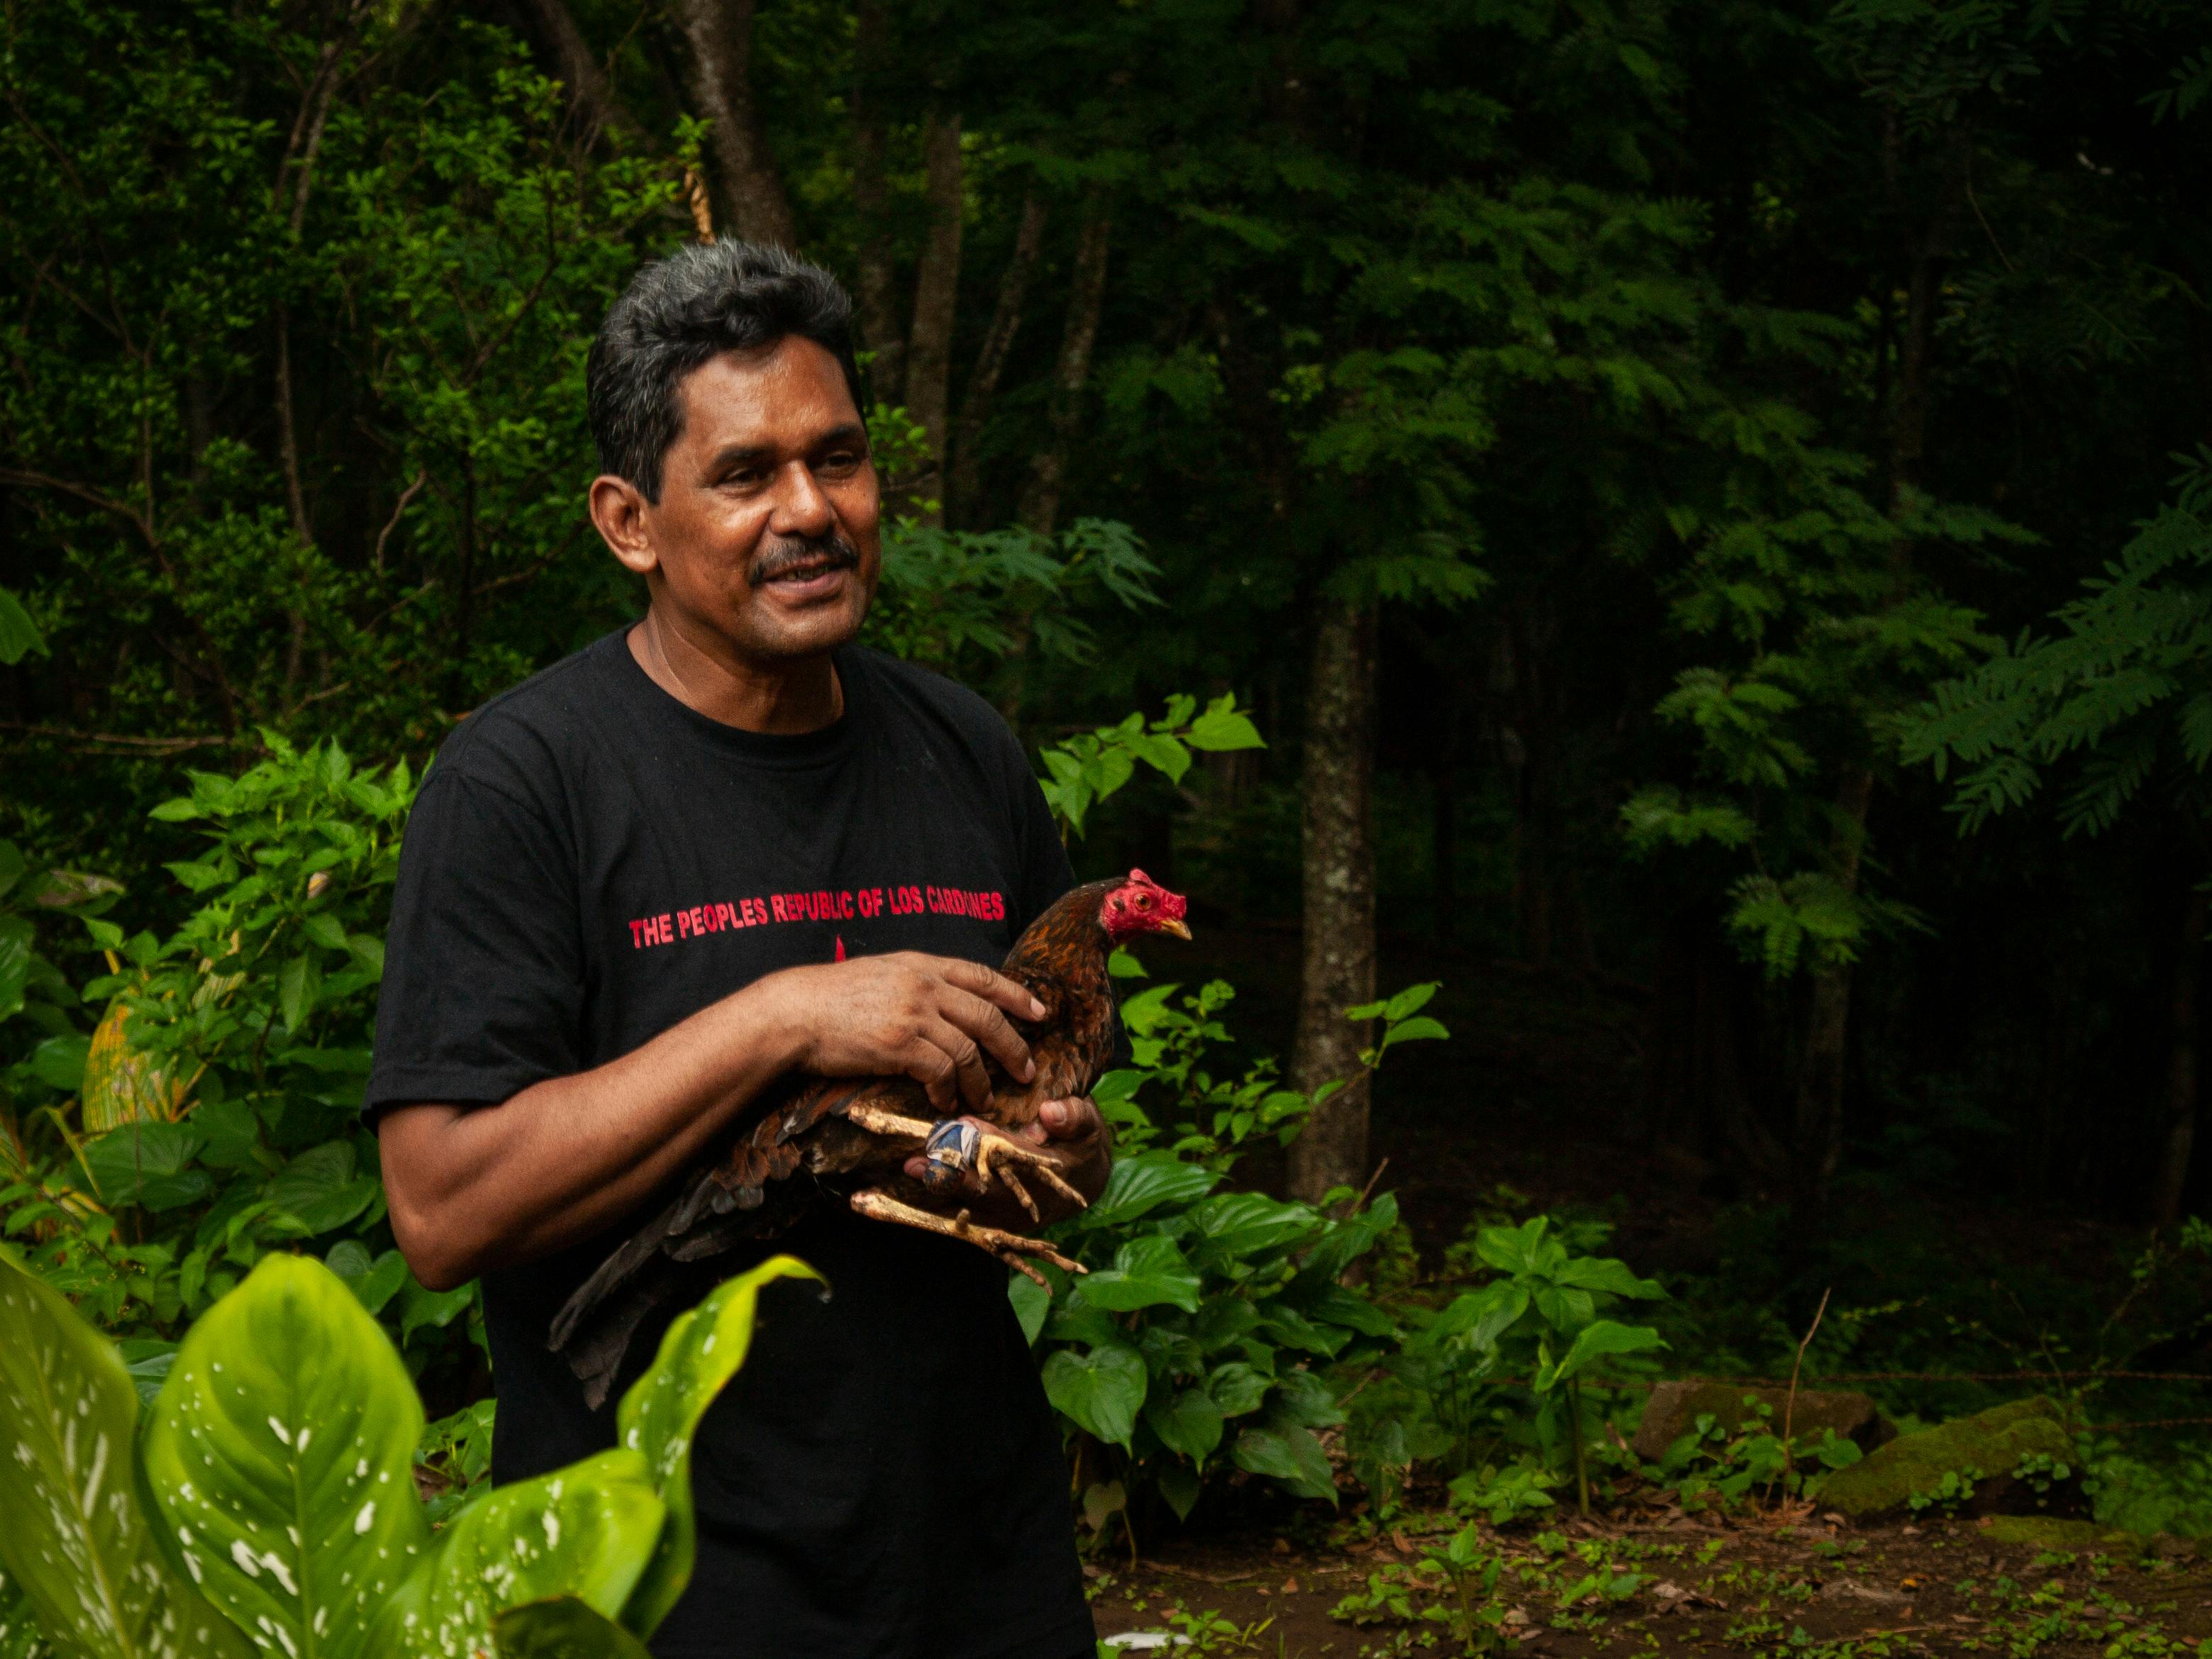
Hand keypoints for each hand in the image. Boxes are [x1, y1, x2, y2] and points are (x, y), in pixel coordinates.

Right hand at [748, 951, 1042, 1111]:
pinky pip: (941, 1072)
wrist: (794, 1012)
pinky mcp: (899, 1045)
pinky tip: (946, 1104)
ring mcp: (913, 1014)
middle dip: (1013, 1047)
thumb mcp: (881, 973)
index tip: (1039, 1013)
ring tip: (985, 1100)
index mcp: (922, 965)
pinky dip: (949, 1092)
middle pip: (987, 1016)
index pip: (983, 976)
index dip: (1016, 995)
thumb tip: (941, 1000)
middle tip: (1026, 1071)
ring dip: (981, 1081)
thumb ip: (915, 982)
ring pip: (968, 1050)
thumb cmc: (831, 997)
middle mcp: (924, 985)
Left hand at [902, 1097, 1112, 1229]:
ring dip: (933, 1189)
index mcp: (1043, 1179)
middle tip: (913, 1162)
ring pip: (962, 1203)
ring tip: (905, 1173)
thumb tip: (1051, 1112)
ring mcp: (1000, 1215)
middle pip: (978, 1189)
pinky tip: (898, 1195)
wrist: (1081, 1180)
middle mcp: (1019, 1203)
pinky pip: (954, 1211)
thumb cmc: (1080, 1144)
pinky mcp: (985, 1217)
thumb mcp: (1087, 1127)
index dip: (986, 1144)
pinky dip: (930, 1201)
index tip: (962, 1126)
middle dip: (946, 1175)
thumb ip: (1073, 1118)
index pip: (1010, 1162)